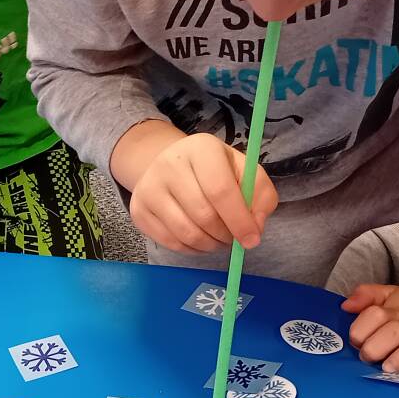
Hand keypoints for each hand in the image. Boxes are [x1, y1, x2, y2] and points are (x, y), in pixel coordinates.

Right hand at [129, 133, 277, 254]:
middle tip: (234, 238)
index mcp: (201, 148)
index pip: (220, 190)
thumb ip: (260, 196)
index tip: (252, 240)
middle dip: (225, 235)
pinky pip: (171, 243)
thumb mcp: (244, 171)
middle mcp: (169, 164)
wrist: (170, 164)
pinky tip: (200, 239)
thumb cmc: (215, 170)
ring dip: (210, 245)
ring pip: (187, 233)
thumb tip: (254, 228)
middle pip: (204, 215)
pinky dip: (192, 249)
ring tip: (218, 238)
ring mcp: (149, 188)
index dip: (239, 220)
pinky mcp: (139, 210)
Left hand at [343, 281, 398, 372]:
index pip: (376, 315)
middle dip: (378, 345)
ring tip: (391, 367)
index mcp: (398, 310)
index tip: (357, 343)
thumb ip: (368, 296)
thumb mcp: (393, 297)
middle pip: (396, 331)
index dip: (362, 329)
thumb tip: (345, 305)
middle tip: (370, 360)